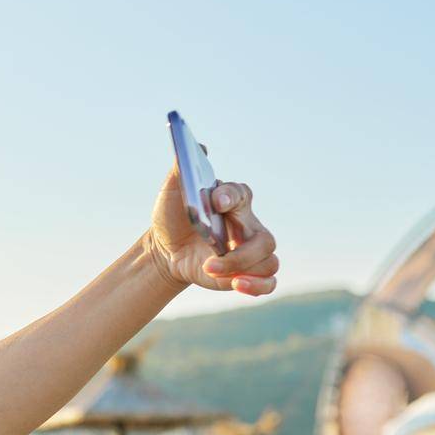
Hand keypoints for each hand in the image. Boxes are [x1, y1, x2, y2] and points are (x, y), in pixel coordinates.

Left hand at [146, 145, 278, 296]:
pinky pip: (267, 282)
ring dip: (243, 270)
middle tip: (211, 259)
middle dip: (240, 253)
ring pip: (268, 261)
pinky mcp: (245, 272)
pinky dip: (257, 286)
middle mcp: (248, 225)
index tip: (216, 201)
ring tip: (213, 271)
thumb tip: (197, 147)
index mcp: (232, 200)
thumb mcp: (171, 195)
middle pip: (263, 239)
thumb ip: (181, 172)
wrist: (165, 249)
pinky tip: (238, 285)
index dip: (231, 197)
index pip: (241, 195)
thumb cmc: (173, 218)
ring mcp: (250, 251)